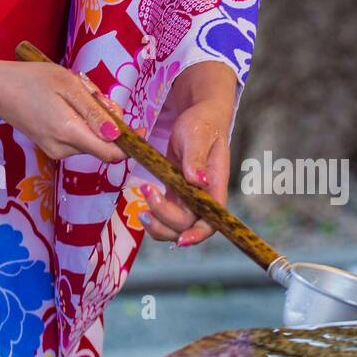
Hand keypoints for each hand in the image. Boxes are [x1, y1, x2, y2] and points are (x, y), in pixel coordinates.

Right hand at [0, 60, 129, 164]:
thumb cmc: (32, 80)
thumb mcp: (68, 84)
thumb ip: (94, 110)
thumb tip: (117, 133)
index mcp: (69, 133)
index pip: (110, 153)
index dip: (129, 144)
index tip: (138, 127)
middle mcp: (63, 149)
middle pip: (102, 145)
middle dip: (108, 122)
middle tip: (94, 94)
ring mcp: (55, 151)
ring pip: (90, 141)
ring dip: (94, 121)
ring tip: (76, 95)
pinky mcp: (50, 148)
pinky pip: (77, 139)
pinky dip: (81, 124)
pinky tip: (66, 104)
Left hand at [138, 97, 230, 245]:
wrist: (197, 118)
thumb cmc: (202, 124)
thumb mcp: (198, 135)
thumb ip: (196, 158)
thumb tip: (197, 180)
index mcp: (215, 186)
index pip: (212, 219)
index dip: (198, 234)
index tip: (182, 239)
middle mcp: (204, 197)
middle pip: (188, 225)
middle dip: (166, 220)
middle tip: (148, 192)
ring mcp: (189, 197)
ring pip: (175, 225)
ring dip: (158, 224)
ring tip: (141, 209)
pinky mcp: (176, 193)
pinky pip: (166, 214)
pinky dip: (154, 215)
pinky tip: (142, 203)